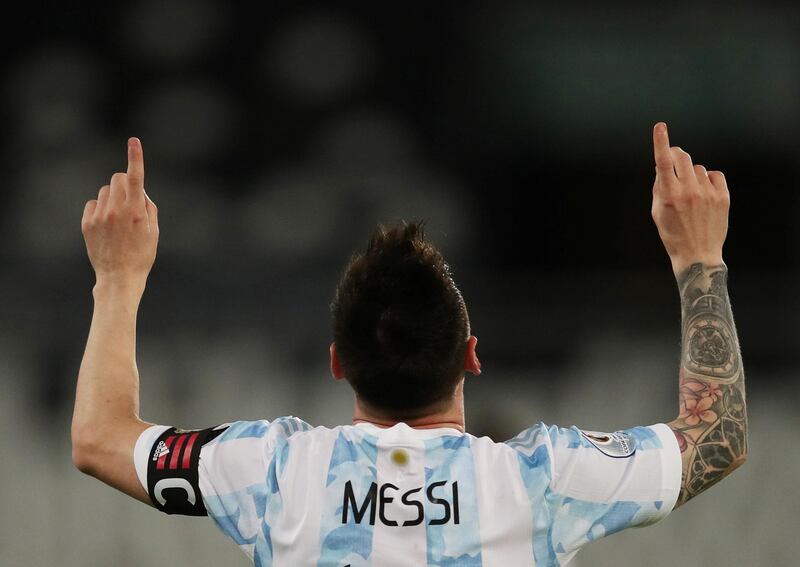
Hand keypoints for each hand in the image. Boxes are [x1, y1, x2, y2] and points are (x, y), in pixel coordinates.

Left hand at [82, 138, 158, 287]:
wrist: (119, 277)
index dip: (136, 157)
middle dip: (125, 183)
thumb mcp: (154, 232)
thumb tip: (140, 191)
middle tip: (130, 199)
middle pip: (117, 179)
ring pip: (105, 191)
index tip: (134, 141)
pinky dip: (101, 208)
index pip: (136, 177)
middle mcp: (117, 210)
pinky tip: (106, 225)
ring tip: (118, 218)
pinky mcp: (88, 223)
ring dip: (113, 197)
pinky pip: (93, 204)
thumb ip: (149, 207)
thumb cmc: (142, 255)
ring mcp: (100, 216)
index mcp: (137, 211)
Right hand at [650, 122, 729, 274]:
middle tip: (673, 157)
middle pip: (682, 158)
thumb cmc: (673, 235)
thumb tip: (661, 168)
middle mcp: (689, 191)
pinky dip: (708, 179)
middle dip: (676, 154)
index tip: (660, 127)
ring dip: (691, 173)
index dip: (660, 142)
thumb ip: (659, 188)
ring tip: (690, 190)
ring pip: (697, 167)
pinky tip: (704, 191)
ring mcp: (707, 193)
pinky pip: (714, 175)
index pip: (662, 162)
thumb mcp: (658, 212)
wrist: (697, 254)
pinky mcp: (722, 197)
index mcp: (669, 195)